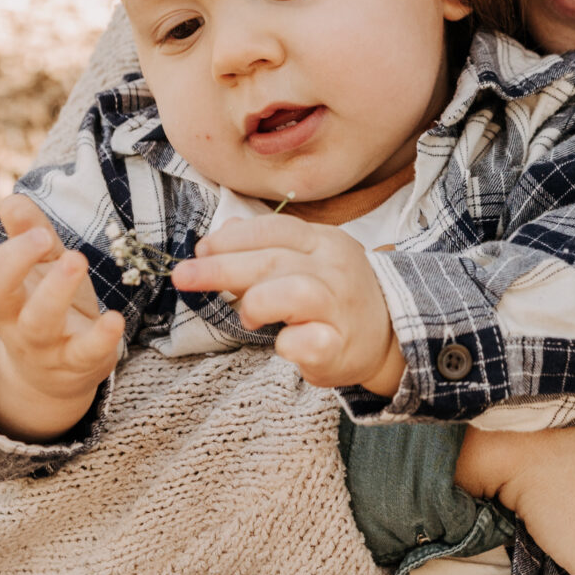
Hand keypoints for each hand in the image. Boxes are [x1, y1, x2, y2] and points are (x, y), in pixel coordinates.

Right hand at [0, 193, 123, 440]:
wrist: (57, 376)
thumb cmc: (44, 304)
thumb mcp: (39, 264)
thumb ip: (29, 231)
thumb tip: (12, 201)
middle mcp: (11, 317)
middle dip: (12, 261)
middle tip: (39, 236)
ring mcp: (42, 342)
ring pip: (38, 321)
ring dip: (54, 290)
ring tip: (74, 259)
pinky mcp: (76, 361)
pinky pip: (85, 352)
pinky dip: (101, 337)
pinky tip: (114, 318)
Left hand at [176, 220, 403, 396]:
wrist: (390, 334)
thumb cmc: (336, 295)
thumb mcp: (308, 259)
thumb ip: (267, 247)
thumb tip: (220, 236)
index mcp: (324, 241)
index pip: (274, 228)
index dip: (231, 238)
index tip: (200, 250)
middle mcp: (334, 268)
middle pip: (271, 259)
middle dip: (220, 268)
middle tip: (184, 277)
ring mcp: (339, 307)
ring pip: (291, 293)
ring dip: (256, 304)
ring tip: (248, 318)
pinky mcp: (339, 346)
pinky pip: (306, 342)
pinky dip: (287, 344)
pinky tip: (283, 343)